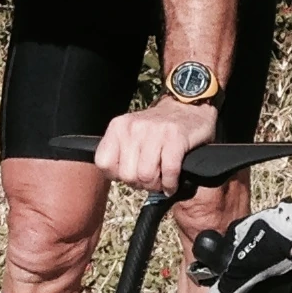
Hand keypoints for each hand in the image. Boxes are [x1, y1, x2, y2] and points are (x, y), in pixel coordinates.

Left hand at [95, 96, 219, 194]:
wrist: (187, 108)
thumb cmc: (157, 129)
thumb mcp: (129, 134)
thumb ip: (117, 154)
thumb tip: (112, 181)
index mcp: (118, 127)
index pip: (103, 163)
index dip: (115, 176)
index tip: (129, 173)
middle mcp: (133, 127)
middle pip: (127, 175)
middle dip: (140, 183)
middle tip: (150, 177)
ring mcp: (155, 132)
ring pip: (146, 176)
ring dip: (156, 184)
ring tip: (161, 178)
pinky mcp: (176, 138)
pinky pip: (168, 172)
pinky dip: (170, 183)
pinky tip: (171, 183)